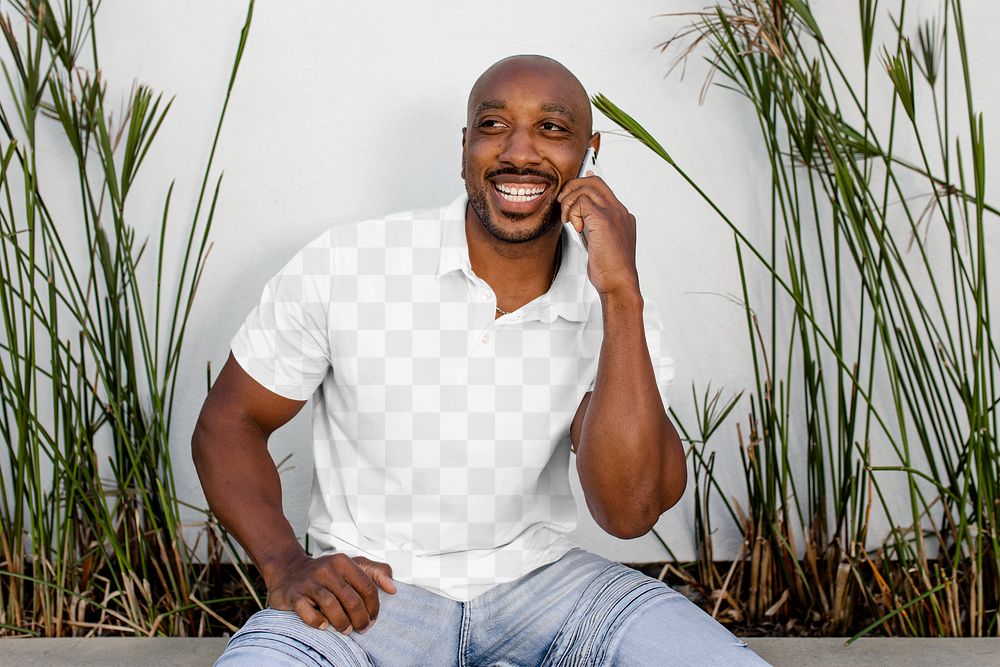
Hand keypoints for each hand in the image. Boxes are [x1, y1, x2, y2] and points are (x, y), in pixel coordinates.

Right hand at [265, 553, 396, 633]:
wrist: (289, 571)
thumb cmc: (327, 573)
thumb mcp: (353, 566)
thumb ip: (376, 572)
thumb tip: (393, 589)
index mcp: (343, 562)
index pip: (367, 587)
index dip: (373, 607)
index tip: (373, 618)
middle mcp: (326, 569)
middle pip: (351, 599)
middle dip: (360, 619)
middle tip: (362, 629)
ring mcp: (308, 581)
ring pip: (331, 605)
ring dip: (342, 623)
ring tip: (346, 630)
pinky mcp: (293, 594)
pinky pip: (307, 611)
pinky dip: (317, 622)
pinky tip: (324, 626)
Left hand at [557, 173, 640, 297]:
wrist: (619, 283)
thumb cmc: (610, 269)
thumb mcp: (602, 243)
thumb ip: (593, 228)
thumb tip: (581, 218)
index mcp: (622, 216)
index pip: (602, 189)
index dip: (583, 186)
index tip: (569, 193)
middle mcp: (620, 211)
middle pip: (595, 182)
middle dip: (573, 187)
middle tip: (562, 203)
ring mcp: (613, 214)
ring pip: (587, 188)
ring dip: (569, 201)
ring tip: (567, 219)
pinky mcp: (603, 220)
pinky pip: (581, 202)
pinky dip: (572, 212)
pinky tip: (575, 227)